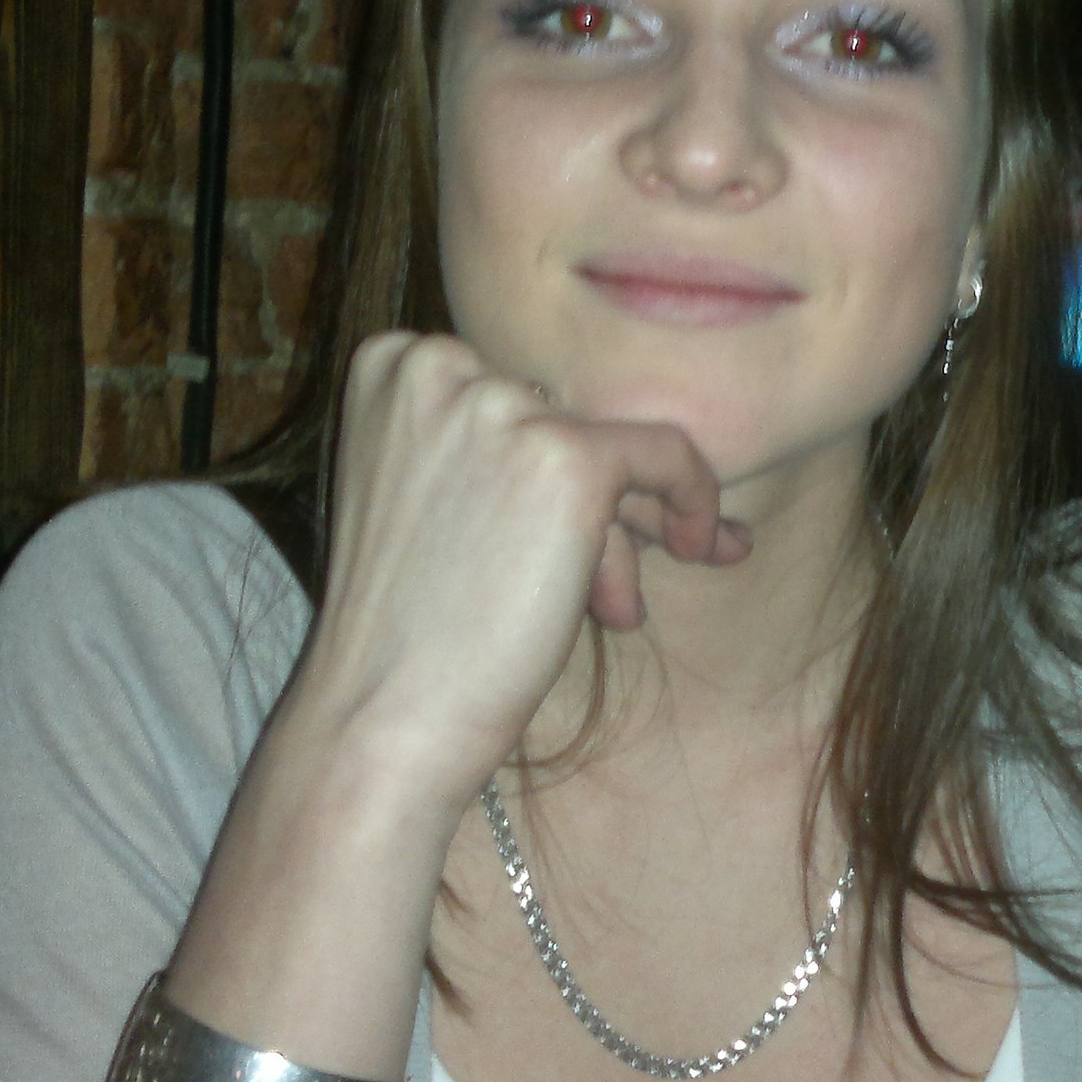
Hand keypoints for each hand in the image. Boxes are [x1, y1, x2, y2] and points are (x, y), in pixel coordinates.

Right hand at [296, 332, 747, 806]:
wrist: (381, 717)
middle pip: (560, 416)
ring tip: (616, 606)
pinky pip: (668, 456)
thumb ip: (505, 455)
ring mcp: (500, 405)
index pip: (509, 396)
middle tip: (629, 568)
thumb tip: (628, 454)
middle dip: (601, 496)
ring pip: (610, 445)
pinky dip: (695, 498)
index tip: (571, 529)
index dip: (547, 461)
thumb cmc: (406, 630)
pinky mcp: (567, 456)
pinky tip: (701, 548)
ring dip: (624, 529)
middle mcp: (437, 364)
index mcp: (390, 365)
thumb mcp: (437, 506)